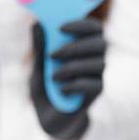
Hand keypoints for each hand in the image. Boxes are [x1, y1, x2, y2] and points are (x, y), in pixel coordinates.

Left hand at [28, 18, 105, 139]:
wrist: (49, 115)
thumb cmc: (46, 85)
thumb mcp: (39, 66)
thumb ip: (40, 47)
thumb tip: (37, 24)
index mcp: (84, 44)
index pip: (94, 27)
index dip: (81, 24)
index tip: (60, 27)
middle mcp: (95, 57)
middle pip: (101, 43)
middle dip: (76, 47)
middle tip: (53, 54)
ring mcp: (98, 75)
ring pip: (99, 63)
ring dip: (73, 67)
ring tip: (53, 76)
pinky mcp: (97, 92)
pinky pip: (94, 84)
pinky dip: (76, 84)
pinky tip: (61, 89)